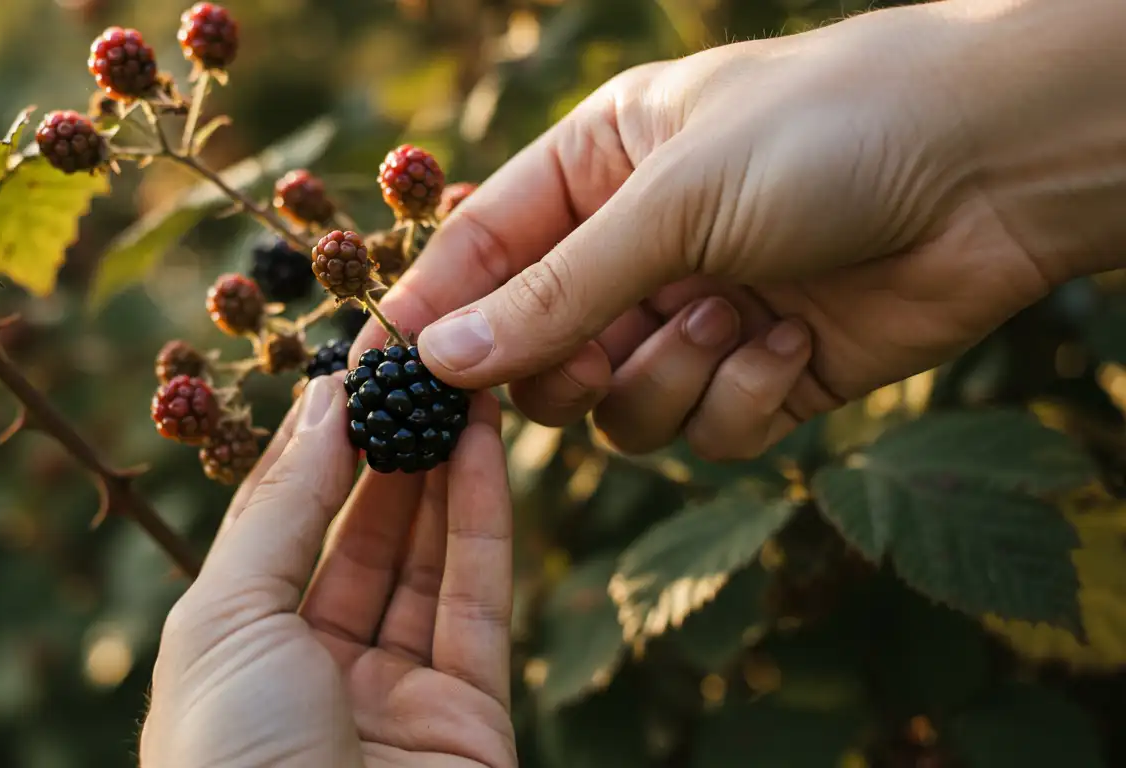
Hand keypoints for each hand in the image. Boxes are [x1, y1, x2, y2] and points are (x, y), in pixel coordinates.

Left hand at [139, 376, 516, 767]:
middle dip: (385, 450)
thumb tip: (321, 405)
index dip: (312, 447)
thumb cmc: (230, 762)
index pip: (280, 527)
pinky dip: (483, 519)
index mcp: (237, 655)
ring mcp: (397, 696)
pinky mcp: (471, 718)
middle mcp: (316, 673)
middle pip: (361, 541)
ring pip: (427, 564)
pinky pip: (477, 601)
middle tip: (410, 368)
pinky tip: (483, 443)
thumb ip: (280, 512)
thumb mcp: (224, 620)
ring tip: (455, 384)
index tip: (344, 371)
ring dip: (442, 471)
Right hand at [355, 0, 1125, 459]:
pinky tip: (787, 342)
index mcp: (595, 170)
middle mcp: (638, 246)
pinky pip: (703, 430)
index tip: (381, 380)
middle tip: (588, 356)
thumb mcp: (670, 203)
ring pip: (616, 409)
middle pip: (537, 354)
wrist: (996, 165)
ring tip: (727, 316)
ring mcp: (697, 313)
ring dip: (663, 378)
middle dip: (561, 366)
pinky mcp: (763, 375)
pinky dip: (737, 397)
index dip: (430, 316)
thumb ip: (553, 294)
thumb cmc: (823, 134)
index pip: (479, 253)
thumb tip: (439, 364)